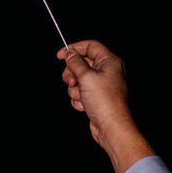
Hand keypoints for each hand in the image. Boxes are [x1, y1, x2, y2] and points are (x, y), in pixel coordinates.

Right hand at [57, 40, 151, 171]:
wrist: (111, 126)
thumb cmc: (105, 102)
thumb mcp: (86, 77)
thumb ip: (75, 63)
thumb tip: (69, 54)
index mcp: (109, 62)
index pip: (90, 46)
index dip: (74, 48)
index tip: (60, 55)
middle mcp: (106, 71)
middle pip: (82, 64)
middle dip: (72, 74)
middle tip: (72, 82)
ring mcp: (101, 85)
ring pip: (78, 80)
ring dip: (75, 90)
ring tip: (82, 97)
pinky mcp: (96, 97)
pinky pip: (80, 93)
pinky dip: (79, 99)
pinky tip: (86, 106)